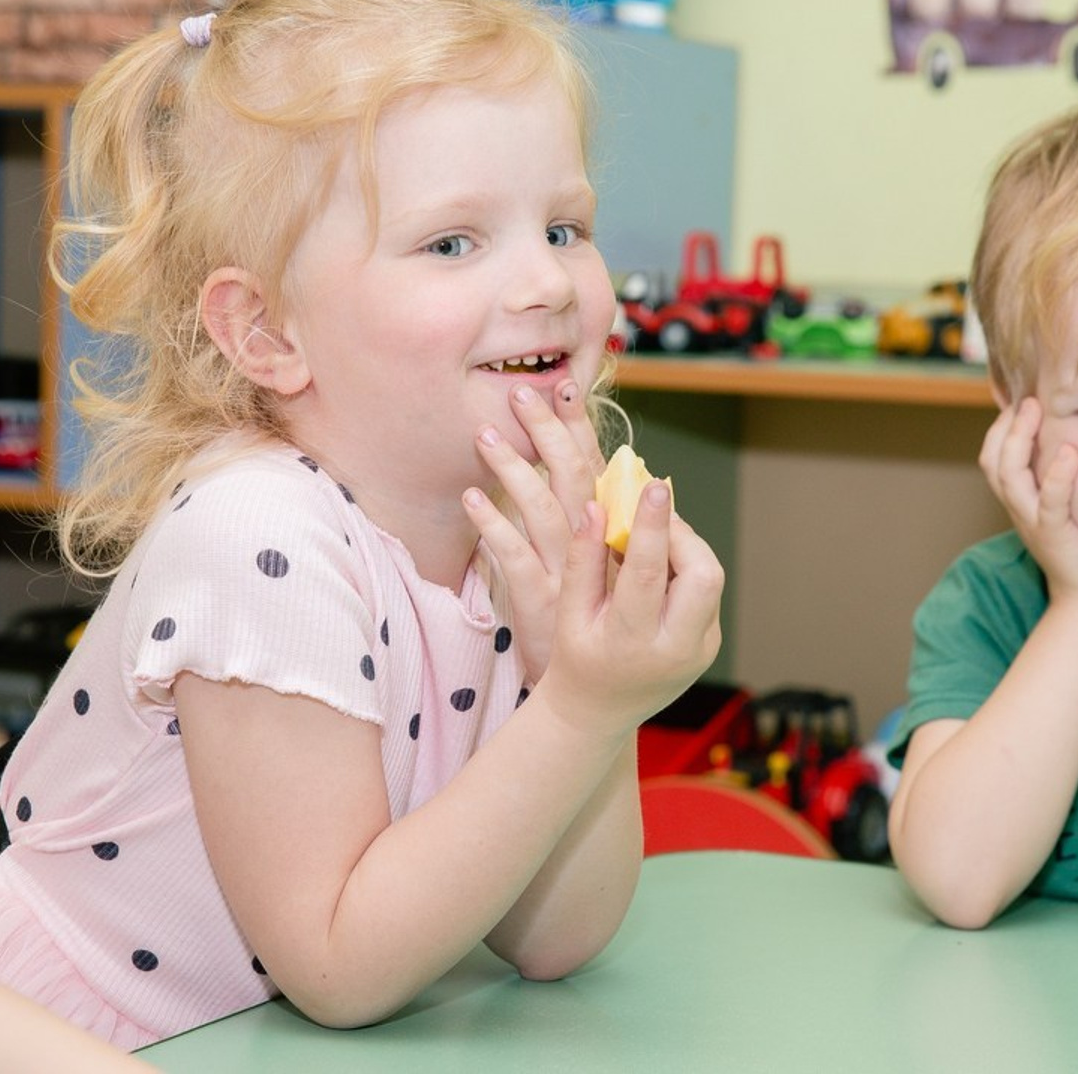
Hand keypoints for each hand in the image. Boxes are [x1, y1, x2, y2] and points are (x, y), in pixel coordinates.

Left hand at [462, 379, 605, 680]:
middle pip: (573, 477)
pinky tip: (471, 497)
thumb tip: (588, 467)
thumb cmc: (593, 620)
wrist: (594, 692)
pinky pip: (513, 557)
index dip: (579, 426)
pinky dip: (494, 525)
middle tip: (523, 393)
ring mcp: (565, 573)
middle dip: (549, 431)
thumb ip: (592, 519)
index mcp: (605, 532)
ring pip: (541, 509)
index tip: (563, 385)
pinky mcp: (538, 601)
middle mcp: (591, 547)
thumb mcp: (598, 566)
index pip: (595, 466)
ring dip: (514, 468)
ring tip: (486, 433)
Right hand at [539, 479, 723, 741]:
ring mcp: (700, 650)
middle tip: (653, 511)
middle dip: (682, 534)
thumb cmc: (576, 658)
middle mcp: (676, 651)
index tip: (654, 487)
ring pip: (711, 578)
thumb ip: (583, 558)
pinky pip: (707, 590)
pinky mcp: (710, 644)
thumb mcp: (568, 612)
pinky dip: (687, 566)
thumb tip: (598, 507)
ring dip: (686, 546)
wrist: (597, 712)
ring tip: (654, 532)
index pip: (650, 575)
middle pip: (702, 575)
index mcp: (632, 644)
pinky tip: (662, 559)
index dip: (654, 527)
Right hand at [979, 398, 1077, 603]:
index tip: (1019, 400)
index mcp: (1017, 500)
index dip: (999, 427)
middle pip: (993, 460)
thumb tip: (1070, 438)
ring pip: (1009, 475)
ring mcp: (1032, 521)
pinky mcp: (1055, 534)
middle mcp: (1017, 508)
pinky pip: (1050, 501)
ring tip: (1034, 411)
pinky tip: (1069, 454)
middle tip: (1027, 399)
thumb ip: (1056, 479)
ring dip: (1019, 439)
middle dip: (1005, 426)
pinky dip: (1057, 476)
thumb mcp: (1062, 506)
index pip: (992, 457)